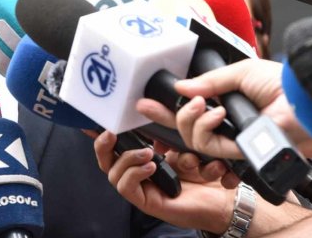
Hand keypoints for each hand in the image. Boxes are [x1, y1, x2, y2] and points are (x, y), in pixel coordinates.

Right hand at [93, 130, 233, 233]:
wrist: (220, 198)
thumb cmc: (201, 172)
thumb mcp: (179, 145)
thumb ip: (163, 133)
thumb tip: (148, 108)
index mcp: (140, 160)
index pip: (112, 148)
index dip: (98, 136)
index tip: (91, 122)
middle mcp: (135, 175)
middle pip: (105, 161)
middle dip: (103, 145)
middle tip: (111, 133)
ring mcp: (139, 189)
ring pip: (113, 174)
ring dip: (127, 158)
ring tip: (147, 152)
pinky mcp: (146, 203)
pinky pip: (126, 188)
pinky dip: (135, 173)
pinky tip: (150, 166)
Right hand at [144, 60, 311, 160]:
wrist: (304, 101)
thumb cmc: (281, 84)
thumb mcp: (239, 72)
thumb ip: (208, 82)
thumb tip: (181, 87)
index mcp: (224, 102)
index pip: (187, 108)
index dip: (164, 109)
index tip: (143, 104)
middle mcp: (225, 124)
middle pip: (184, 129)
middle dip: (177, 115)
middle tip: (192, 102)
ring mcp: (231, 140)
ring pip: (194, 141)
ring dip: (196, 122)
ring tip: (214, 109)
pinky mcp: (240, 152)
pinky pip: (211, 151)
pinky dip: (209, 134)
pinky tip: (220, 120)